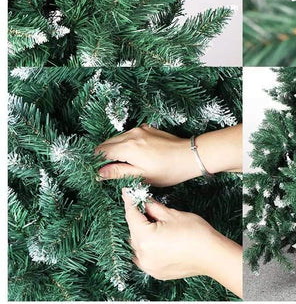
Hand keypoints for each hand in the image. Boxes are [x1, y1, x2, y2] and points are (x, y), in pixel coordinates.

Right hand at [96, 124, 241, 186]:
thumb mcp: (141, 176)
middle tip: (109, 170)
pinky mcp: (149, 128)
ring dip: (117, 149)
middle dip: (105, 155)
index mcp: (128, 146)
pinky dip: (128, 143)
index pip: (102, 151)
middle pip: (108, 143)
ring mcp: (141, 129)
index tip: (97, 171)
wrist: (189, 155)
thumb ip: (118, 172)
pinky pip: (131, 135)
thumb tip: (99, 173)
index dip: (97, 162)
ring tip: (124, 164)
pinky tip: (136, 155)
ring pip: (119, 138)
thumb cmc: (167, 170)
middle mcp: (132, 134)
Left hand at [122, 188, 242, 296]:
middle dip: (137, 218)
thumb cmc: (195, 233)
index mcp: (146, 238)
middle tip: (144, 206)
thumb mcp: (173, 214)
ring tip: (153, 223)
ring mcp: (149, 266)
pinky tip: (156, 239)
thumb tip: (144, 201)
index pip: (132, 216)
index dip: (129, 202)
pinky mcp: (155, 272)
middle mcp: (143, 255)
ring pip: (137, 246)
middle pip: (133, 232)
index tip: (126, 192)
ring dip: (140, 234)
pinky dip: (146, 247)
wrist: (211, 255)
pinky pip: (144, 257)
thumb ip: (154, 208)